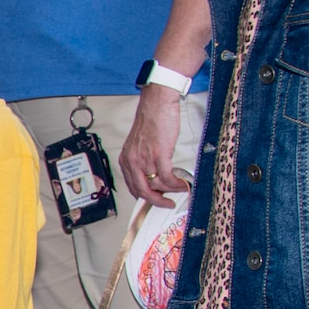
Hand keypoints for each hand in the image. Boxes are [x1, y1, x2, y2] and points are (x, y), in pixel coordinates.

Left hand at [119, 86, 187, 207]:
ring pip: (157, 185)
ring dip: (171, 190)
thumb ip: (142, 159)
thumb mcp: (140, 144)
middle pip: (142, 191)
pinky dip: (176, 184)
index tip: (154, 199)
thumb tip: (154, 174)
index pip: (132, 186)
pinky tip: (182, 184)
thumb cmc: (151, 119)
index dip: (144, 196)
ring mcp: (145, 159)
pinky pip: (167, 177)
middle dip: (156, 201)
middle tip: (166, 203)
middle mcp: (132, 161)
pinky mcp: (159, 155)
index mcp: (126, 159)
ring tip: (180, 189)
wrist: (157, 104)